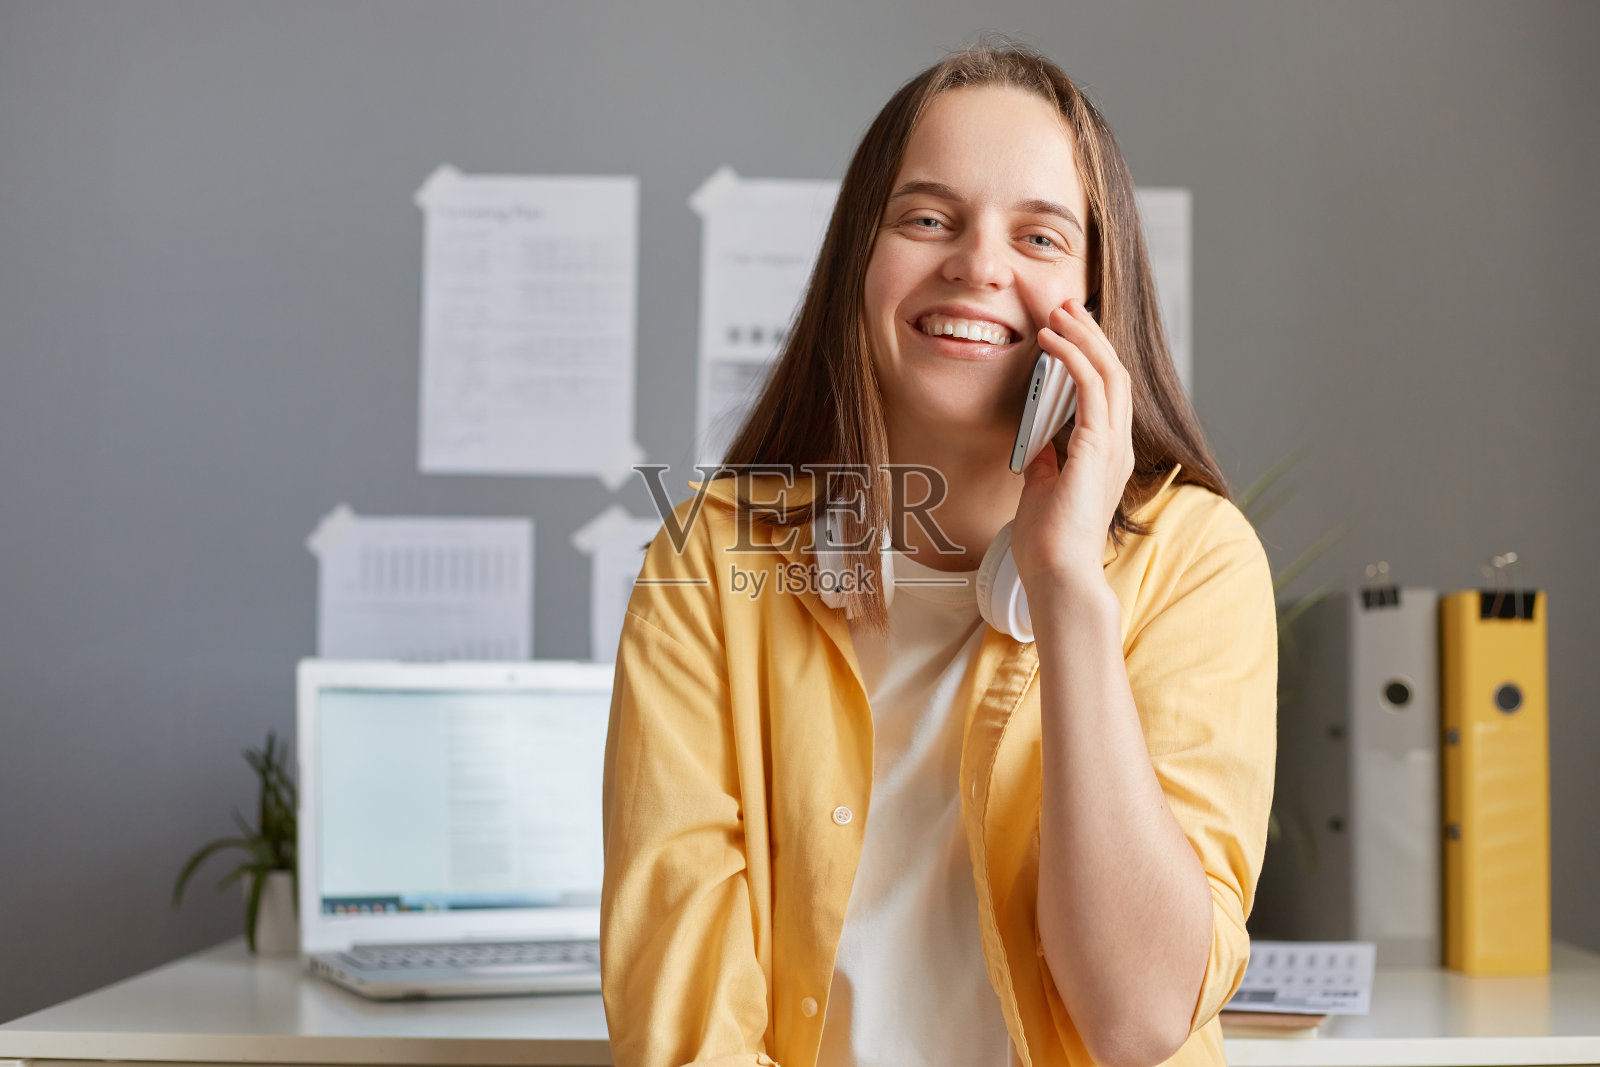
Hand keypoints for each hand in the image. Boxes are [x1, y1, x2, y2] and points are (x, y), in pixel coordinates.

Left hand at [1010, 297, 1134, 592]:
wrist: (1057, 574)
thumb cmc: (1049, 543)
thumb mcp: (1043, 489)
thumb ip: (1046, 461)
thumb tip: (1037, 440)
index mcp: (1107, 454)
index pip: (1107, 391)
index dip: (1090, 354)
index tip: (1066, 328)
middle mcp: (1118, 445)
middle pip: (1115, 372)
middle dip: (1091, 333)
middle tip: (1066, 305)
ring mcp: (1112, 446)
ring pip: (1109, 372)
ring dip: (1084, 336)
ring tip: (1060, 311)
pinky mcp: (1098, 448)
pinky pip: (1091, 388)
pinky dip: (1072, 358)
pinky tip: (1051, 341)